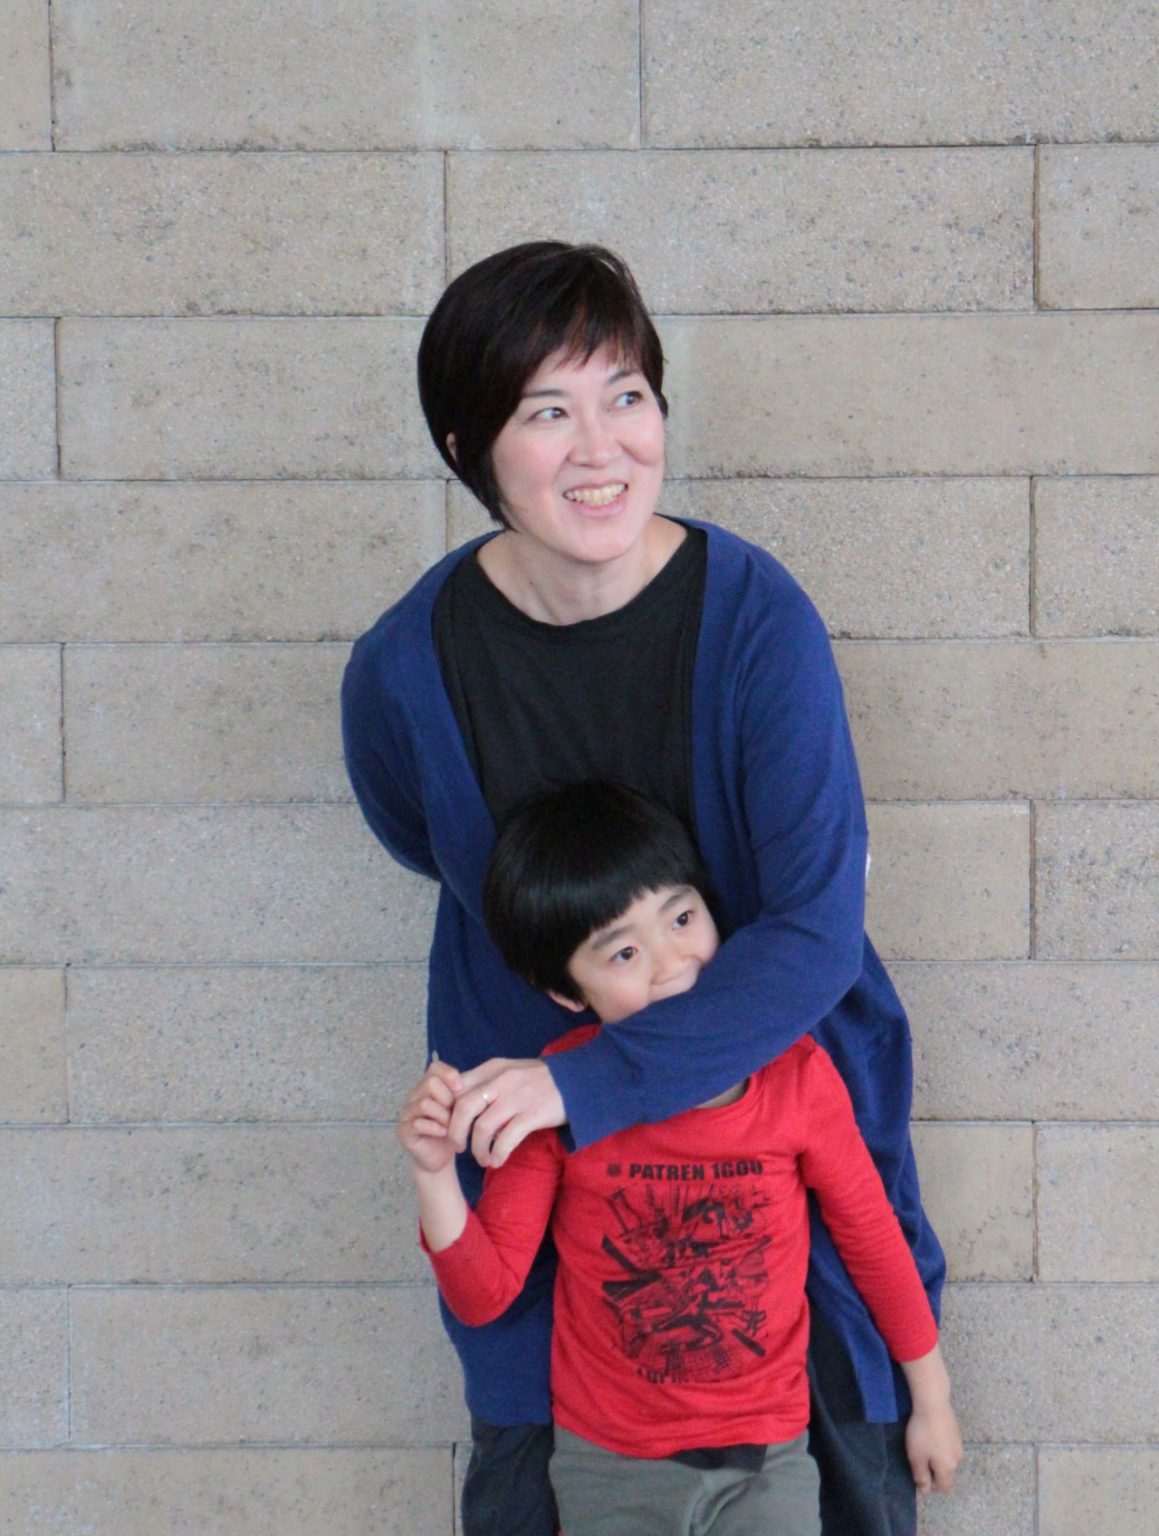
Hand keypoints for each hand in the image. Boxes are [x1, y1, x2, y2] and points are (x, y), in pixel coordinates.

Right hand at [396, 1059, 463, 1173]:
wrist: (440, 1157)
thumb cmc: (451, 1130)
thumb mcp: (459, 1108)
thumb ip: (460, 1092)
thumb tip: (469, 1081)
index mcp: (427, 1087)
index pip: (435, 1067)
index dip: (449, 1074)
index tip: (461, 1088)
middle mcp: (413, 1097)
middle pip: (430, 1083)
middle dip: (447, 1098)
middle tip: (455, 1113)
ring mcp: (406, 1114)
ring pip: (424, 1103)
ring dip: (443, 1116)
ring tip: (451, 1126)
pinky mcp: (403, 1131)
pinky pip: (418, 1124)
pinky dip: (436, 1129)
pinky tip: (444, 1134)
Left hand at [449, 1058, 565, 1166]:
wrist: (577, 1081)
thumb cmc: (540, 1079)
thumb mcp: (510, 1071)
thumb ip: (487, 1083)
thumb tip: (461, 1105)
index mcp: (492, 1069)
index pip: (457, 1088)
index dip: (448, 1111)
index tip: (449, 1127)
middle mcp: (501, 1080)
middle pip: (463, 1108)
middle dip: (455, 1133)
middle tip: (458, 1147)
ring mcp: (517, 1097)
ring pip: (482, 1127)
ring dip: (477, 1149)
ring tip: (482, 1158)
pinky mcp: (532, 1114)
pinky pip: (506, 1139)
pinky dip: (497, 1154)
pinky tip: (497, 1160)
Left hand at [905, 1398, 962, 1494]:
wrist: (933, 1403)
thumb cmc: (922, 1433)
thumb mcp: (916, 1457)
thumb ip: (921, 1476)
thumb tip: (925, 1491)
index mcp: (948, 1468)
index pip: (945, 1488)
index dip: (932, 1486)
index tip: (919, 1473)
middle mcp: (958, 1459)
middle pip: (947, 1474)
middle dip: (934, 1471)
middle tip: (919, 1458)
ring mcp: (959, 1445)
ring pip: (948, 1460)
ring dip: (937, 1458)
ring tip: (924, 1444)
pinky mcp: (957, 1433)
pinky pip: (949, 1447)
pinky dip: (941, 1447)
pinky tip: (931, 1434)